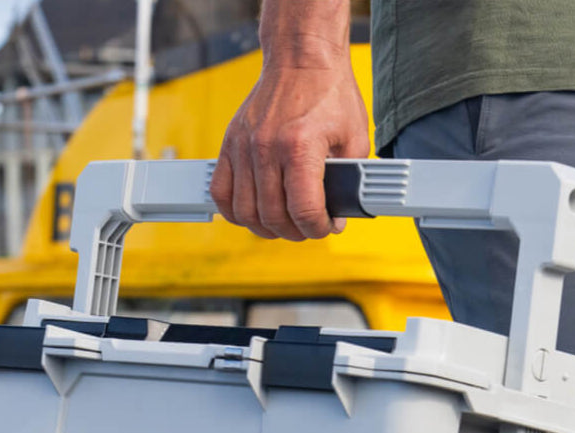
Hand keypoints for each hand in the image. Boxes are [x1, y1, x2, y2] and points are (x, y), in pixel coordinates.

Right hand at [211, 62, 370, 240]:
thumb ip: (348, 179)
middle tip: (307, 228)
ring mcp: (243, 146)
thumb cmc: (330, 93)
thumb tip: (339, 214)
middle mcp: (266, 148)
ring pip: (244, 211)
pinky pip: (220, 192)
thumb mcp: (354, 138)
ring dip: (265, 227)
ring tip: (283, 224)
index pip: (304, 210)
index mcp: (300, 146)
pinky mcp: (230, 142)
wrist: (302, 58)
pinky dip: (234, 211)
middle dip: (295, 232)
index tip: (326, 227)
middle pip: (273, 216)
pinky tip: (253, 212)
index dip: (318, 228)